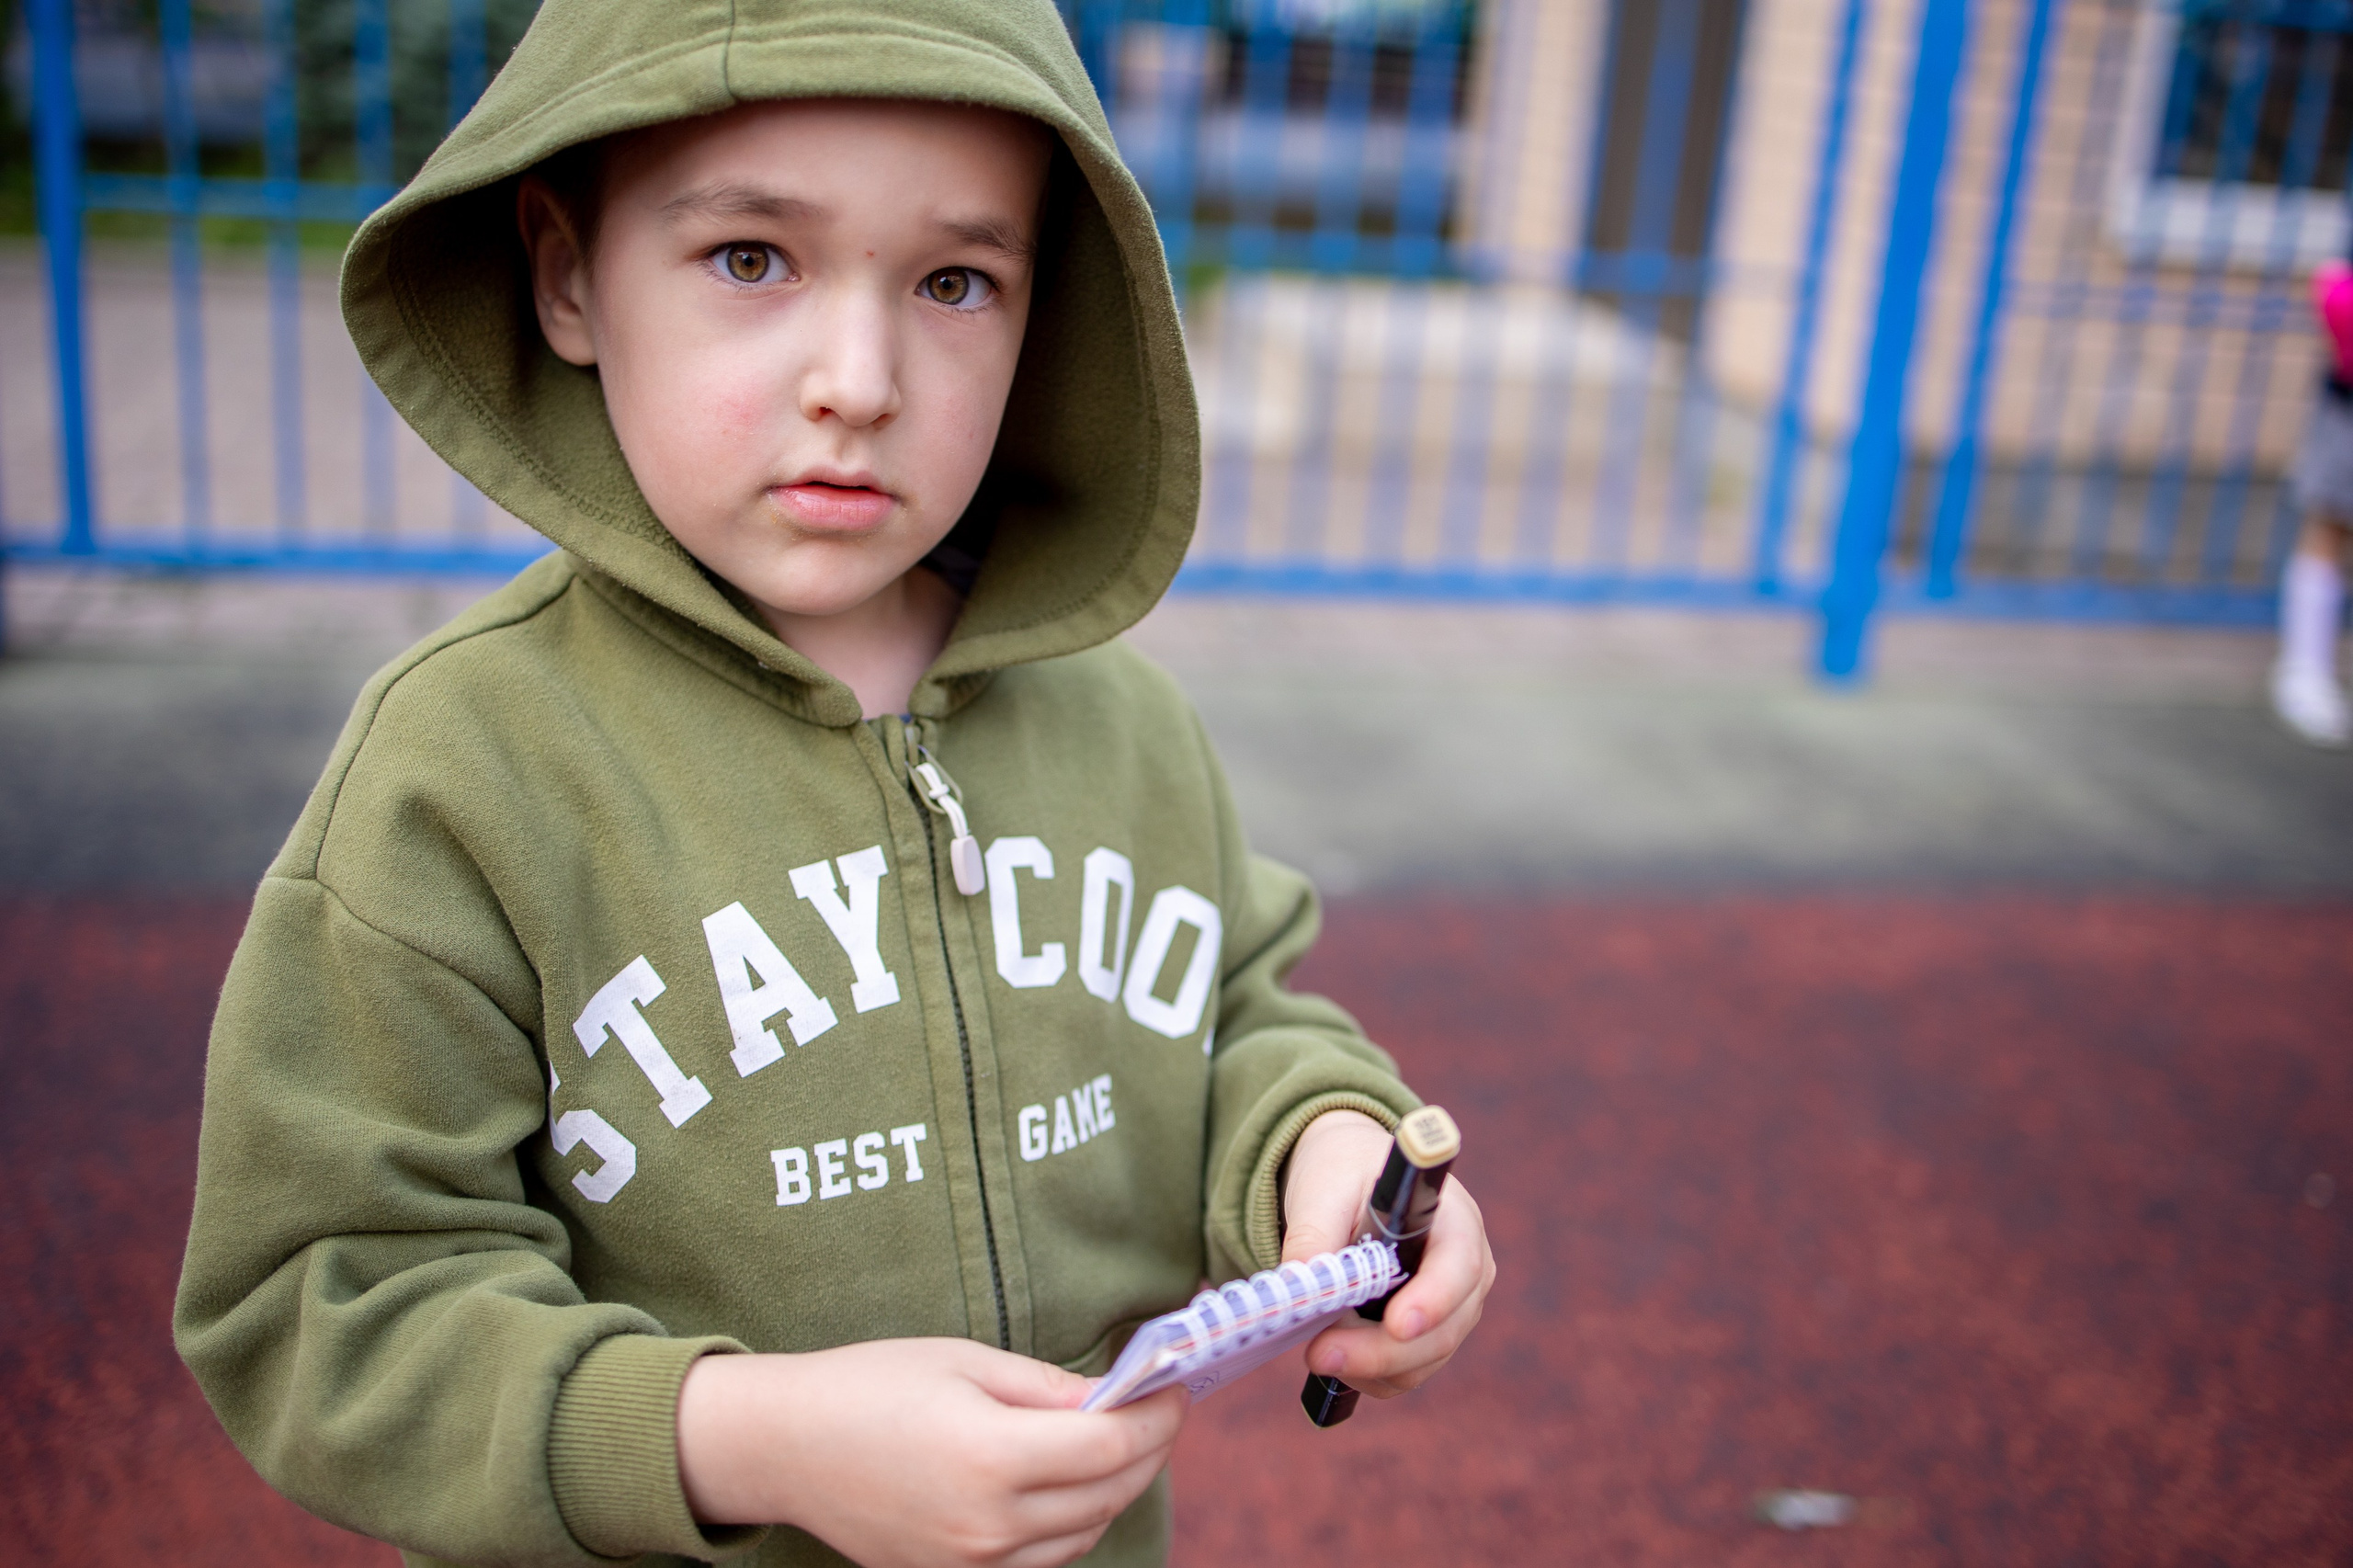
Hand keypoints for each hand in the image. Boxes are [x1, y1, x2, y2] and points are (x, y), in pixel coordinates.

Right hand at [676, 1338, 1186, 1567]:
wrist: (786, 1446)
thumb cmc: (871, 1385)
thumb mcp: (965, 1361)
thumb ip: (1047, 1386)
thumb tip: (1116, 1397)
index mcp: (992, 1456)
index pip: (1111, 1447)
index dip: (1158, 1418)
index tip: (1175, 1388)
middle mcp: (989, 1524)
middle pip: (1108, 1494)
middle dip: (1148, 1450)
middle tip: (1158, 1410)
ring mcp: (972, 1563)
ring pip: (1084, 1536)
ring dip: (1114, 1490)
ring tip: (1118, 1443)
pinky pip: (1043, 1562)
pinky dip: (1074, 1525)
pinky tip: (1070, 1485)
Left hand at [1280, 1108, 1494, 1398]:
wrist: (1348, 1181)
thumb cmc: (1344, 1174)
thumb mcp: (1324, 1188)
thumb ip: (1313, 1234)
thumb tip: (1298, 1287)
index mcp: (1454, 1221)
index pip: (1459, 1268)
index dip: (1434, 1300)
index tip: (1397, 1325)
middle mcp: (1467, 1272)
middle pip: (1442, 1330)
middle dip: (1379, 1352)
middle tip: (1316, 1354)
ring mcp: (1452, 1311)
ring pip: (1421, 1363)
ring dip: (1365, 1366)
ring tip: (1313, 1346)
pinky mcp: (1427, 1338)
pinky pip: (1402, 1374)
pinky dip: (1365, 1373)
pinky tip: (1330, 1349)